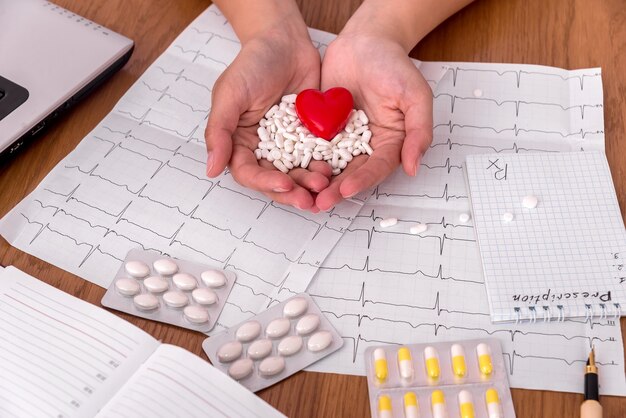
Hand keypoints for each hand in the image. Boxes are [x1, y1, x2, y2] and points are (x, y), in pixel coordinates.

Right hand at [205, 7, 329, 210]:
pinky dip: (326, 166)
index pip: (249, 172)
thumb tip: (211, 168)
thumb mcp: (230, 94)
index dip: (265, 183)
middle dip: (291, 192)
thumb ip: (219, 131)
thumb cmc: (253, 63)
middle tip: (308, 199)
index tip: (283, 184)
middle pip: (276, 180)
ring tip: (324, 184)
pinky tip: (334, 170)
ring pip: (299, 173)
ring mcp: (289, 144)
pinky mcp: (311, 137)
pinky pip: (318, 156)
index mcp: (240, 142)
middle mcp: (264, 148)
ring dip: (310, 183)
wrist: (285, 41)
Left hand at [315, 29, 432, 209]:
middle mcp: (365, 146)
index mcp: (390, 143)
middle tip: (319, 202)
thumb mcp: (415, 95)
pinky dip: (301, 158)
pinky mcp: (322, 128)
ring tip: (302, 193)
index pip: (376, 168)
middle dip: (335, 189)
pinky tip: (289, 168)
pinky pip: (310, 146)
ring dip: (316, 181)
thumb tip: (413, 166)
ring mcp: (342, 138)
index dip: (362, 180)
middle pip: (350, 173)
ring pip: (328, 165)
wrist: (364, 41)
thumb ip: (419, 131)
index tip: (345, 189)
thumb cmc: (393, 65)